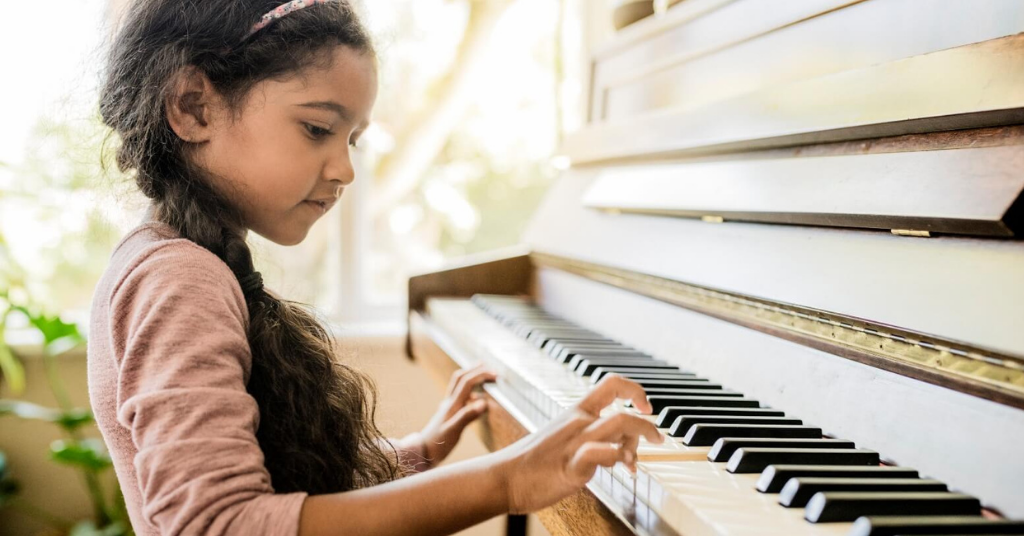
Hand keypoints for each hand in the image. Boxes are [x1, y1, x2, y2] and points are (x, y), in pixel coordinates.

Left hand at [417, 364, 496, 467]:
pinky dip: (469, 391)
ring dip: (471, 377)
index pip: (467, 382)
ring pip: (459, 385)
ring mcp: (448, 408)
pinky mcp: (448, 414)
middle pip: (461, 378)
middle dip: (475, 370)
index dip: (481, 374)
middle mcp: (449, 403)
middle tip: (490, 368)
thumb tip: (484, 402)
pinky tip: (475, 398)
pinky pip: (460, 397)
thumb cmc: (437, 444)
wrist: (422, 453)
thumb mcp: (453, 431)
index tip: (496, 375)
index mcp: (452, 405)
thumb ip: (467, 416)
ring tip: (483, 375)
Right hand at [495, 375, 663, 513]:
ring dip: (638, 440)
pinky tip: (620, 468)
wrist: (505, 477)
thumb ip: (593, 439)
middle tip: (657, 438)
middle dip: (648, 425)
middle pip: (622, 410)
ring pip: (617, 425)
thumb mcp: (564, 439)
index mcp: (575, 413)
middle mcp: (577, 423)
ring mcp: (574, 443)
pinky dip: (616, 457)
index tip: (645, 406)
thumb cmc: (533, 462)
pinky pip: (598, 452)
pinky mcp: (571, 466)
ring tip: (636, 461)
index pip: (611, 384)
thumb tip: (621, 448)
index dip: (635, 391)